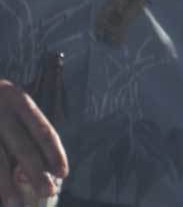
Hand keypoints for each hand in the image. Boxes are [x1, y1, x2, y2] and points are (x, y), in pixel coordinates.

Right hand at [0, 80, 65, 206]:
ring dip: (6, 185)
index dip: (55, 153)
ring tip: (14, 203)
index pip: (42, 130)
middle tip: (47, 192)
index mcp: (16, 99)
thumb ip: (22, 124)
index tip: (63, 173)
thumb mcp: (6, 103)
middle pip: (23, 147)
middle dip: (36, 173)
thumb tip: (44, 162)